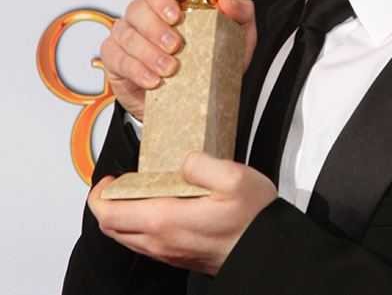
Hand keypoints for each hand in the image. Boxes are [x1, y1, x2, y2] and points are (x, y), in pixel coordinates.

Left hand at [89, 152, 276, 273]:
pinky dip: (139, 226)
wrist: (265, 253)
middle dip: (107, 205)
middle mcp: (163, 241)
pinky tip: (158, 209)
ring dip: (122, 216)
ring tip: (135, 194)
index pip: (110, 214)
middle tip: (116, 185)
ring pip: (127, 238)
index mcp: (167, 219)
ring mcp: (170, 252)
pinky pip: (145, 244)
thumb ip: (203, 163)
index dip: (100, 195)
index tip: (108, 179)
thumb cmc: (253, 219)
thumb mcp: (234, 177)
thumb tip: (185, 161)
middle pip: (112, 229)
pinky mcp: (180, 257)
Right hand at [100, 0, 256, 120]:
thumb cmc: (214, 59)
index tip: (176, 16)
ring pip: (126, 35)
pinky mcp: (116, 61)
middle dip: (155, 28)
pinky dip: (135, 70)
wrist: (200, 98)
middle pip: (137, 9)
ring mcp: (127, 37)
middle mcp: (145, 16)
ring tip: (168, 69)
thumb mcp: (238, 35)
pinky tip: (152, 81)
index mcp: (170, 4)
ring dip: (147, 53)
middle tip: (175, 46)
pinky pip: (115, 58)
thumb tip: (227, 3)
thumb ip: (241, 13)